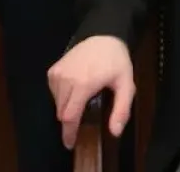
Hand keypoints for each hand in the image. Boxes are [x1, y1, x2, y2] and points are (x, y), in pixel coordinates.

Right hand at [48, 35, 134, 149]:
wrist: (103, 35)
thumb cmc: (116, 61)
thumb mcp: (126, 84)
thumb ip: (121, 109)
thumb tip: (114, 132)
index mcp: (83, 84)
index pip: (69, 116)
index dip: (69, 133)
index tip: (70, 144)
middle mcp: (66, 79)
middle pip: (62, 112)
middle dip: (70, 122)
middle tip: (82, 123)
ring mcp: (57, 74)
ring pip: (57, 103)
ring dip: (67, 109)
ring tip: (82, 102)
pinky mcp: (53, 70)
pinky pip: (54, 92)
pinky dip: (62, 97)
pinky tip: (75, 92)